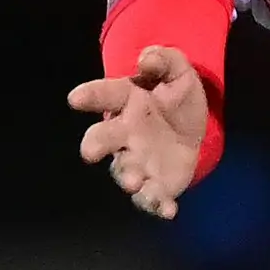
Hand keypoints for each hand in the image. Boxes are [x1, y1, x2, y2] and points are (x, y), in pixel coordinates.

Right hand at [69, 45, 207, 219]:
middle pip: (102, 138)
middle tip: (89, 153)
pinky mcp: (156, 184)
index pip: (104, 95)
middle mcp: (124, 134)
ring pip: (124, 171)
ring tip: (134, 183)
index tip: (75, 98)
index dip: (89, 96)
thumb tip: (146, 58)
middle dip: (94, 145)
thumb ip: (164, 60)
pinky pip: (152, 198)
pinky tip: (169, 211)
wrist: (194, 129)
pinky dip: (158, 205)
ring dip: (128, 178)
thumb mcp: (179, 72)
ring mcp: (137, 161)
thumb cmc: (176, 98)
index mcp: (126, 101)